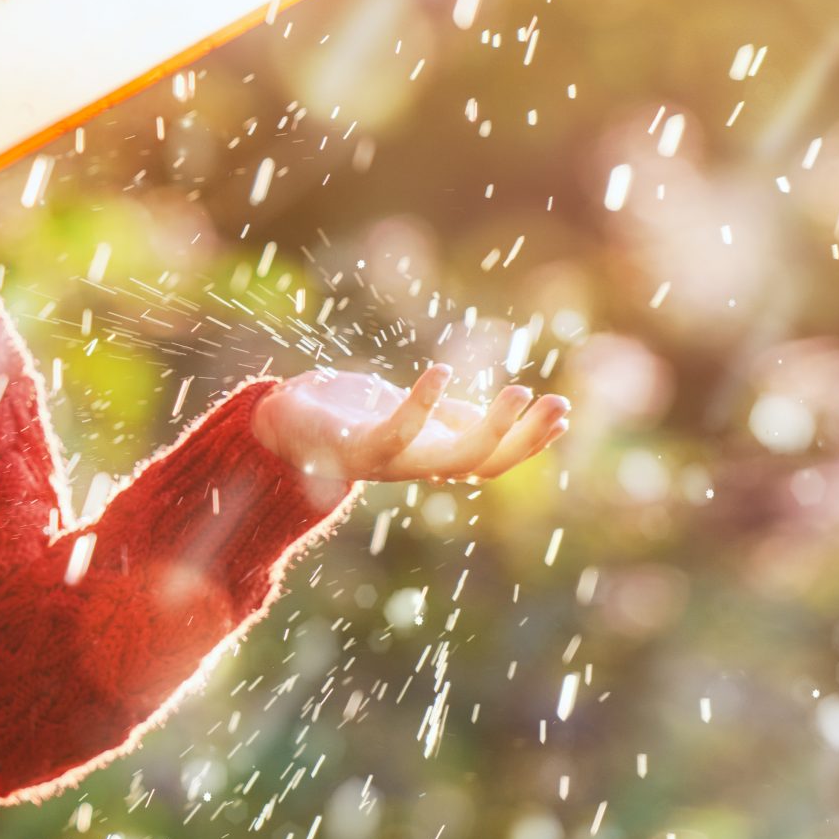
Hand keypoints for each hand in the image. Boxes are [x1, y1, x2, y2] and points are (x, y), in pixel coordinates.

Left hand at [250, 364, 568, 484]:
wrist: (275, 424)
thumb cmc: (341, 414)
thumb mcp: (398, 411)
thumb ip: (438, 418)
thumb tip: (476, 414)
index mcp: (428, 455)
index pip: (490, 460)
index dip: (528, 443)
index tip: (563, 414)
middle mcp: (413, 467)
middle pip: (482, 466)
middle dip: (525, 439)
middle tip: (558, 404)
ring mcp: (385, 463)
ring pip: (451, 460)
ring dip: (490, 430)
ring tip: (519, 391)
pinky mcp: (353, 447)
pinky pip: (395, 433)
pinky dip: (421, 407)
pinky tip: (440, 371)